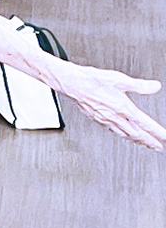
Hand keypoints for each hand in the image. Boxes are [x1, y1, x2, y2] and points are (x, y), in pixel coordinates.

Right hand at [43, 58, 165, 149]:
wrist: (72, 83)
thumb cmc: (92, 80)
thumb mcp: (120, 79)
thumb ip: (139, 85)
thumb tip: (155, 86)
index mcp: (123, 108)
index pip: (145, 124)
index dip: (157, 133)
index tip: (165, 137)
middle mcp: (115, 117)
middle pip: (137, 134)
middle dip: (149, 142)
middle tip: (158, 147)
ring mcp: (106, 120)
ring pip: (125, 135)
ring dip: (137, 141)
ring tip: (145, 145)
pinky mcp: (98, 120)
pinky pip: (114, 131)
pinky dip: (123, 136)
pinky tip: (124, 135)